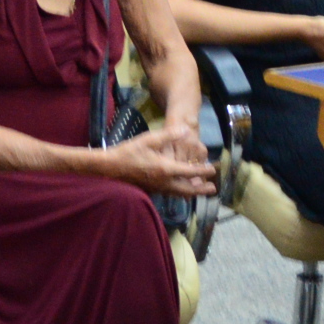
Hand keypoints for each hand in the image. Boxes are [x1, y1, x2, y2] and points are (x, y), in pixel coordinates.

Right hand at [101, 121, 215, 198]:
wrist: (110, 167)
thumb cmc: (129, 151)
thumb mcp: (150, 139)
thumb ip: (169, 135)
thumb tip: (186, 130)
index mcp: (166, 169)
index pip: (190, 172)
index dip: (203, 171)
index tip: (213, 170)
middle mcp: (164, 182)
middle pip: (187, 189)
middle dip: (201, 189)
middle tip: (212, 188)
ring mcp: (156, 188)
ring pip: (178, 193)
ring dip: (191, 192)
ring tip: (200, 191)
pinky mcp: (151, 190)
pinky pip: (170, 193)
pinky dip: (179, 192)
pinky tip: (180, 189)